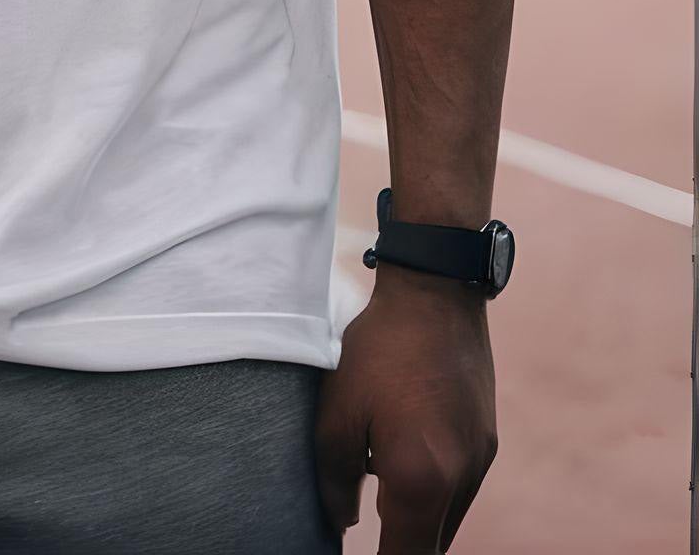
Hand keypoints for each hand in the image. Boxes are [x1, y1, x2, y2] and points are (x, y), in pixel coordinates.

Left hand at [315, 267, 496, 548]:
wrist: (437, 293)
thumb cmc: (380, 349)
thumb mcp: (338, 411)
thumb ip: (335, 477)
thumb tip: (341, 523)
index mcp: (420, 479)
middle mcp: (460, 480)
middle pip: (432, 546)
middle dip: (401, 546)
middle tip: (372, 533)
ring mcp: (480, 462)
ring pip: (448, 521)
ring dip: (418, 522)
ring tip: (382, 493)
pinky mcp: (487, 443)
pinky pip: (460, 491)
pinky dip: (434, 495)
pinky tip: (407, 461)